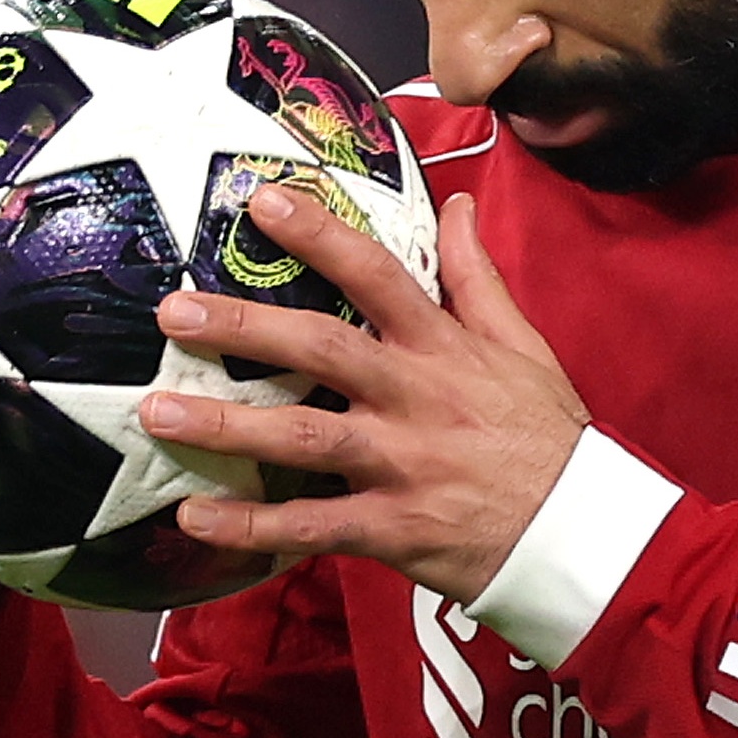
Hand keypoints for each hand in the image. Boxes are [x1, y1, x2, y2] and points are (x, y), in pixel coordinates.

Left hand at [142, 189, 585, 604]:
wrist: (579, 535)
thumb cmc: (548, 436)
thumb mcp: (522, 345)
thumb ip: (476, 276)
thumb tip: (455, 204)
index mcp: (444, 348)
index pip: (378, 276)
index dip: (320, 236)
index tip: (262, 202)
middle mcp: (414, 399)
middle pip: (320, 351)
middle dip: (243, 329)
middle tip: (173, 313)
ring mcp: (399, 466)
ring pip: (302, 440)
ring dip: (226, 427)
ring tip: (157, 413)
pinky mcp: (389, 528)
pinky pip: (308, 528)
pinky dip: (250, 526)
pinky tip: (193, 514)